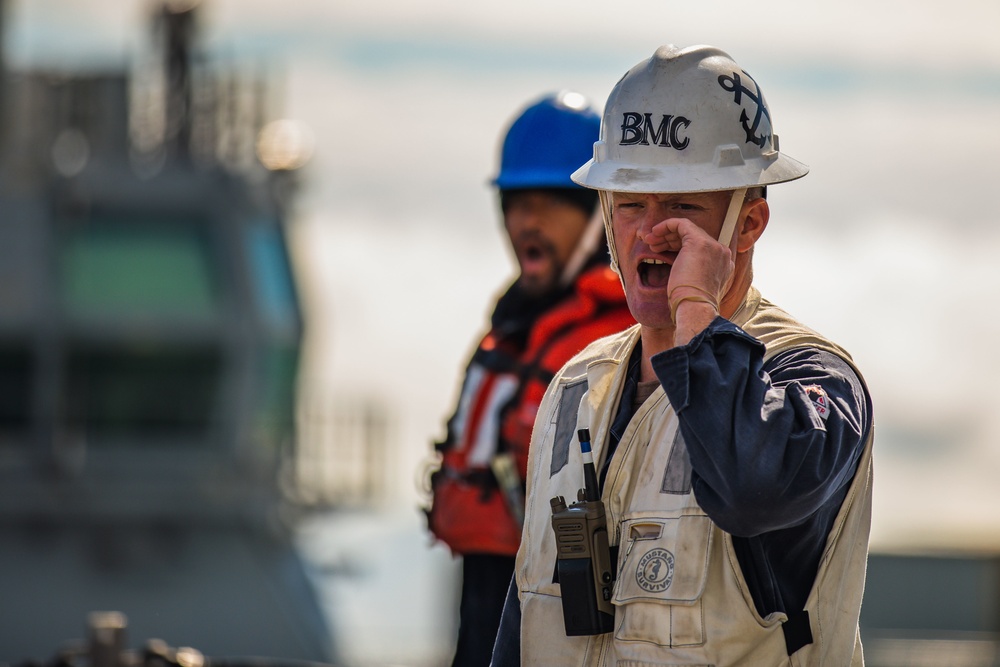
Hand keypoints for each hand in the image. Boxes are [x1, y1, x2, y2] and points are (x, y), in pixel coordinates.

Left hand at [641, 217, 733, 332]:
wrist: (694, 308)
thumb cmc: (690, 305)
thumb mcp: (694, 288)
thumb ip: (693, 275)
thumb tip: (680, 272)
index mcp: (723, 265)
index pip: (700, 248)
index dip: (678, 246)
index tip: (661, 251)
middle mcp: (721, 253)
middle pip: (694, 237)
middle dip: (670, 239)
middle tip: (652, 245)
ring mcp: (713, 247)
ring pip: (687, 230)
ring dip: (665, 234)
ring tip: (649, 241)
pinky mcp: (699, 242)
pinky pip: (682, 224)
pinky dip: (667, 225)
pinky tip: (654, 232)